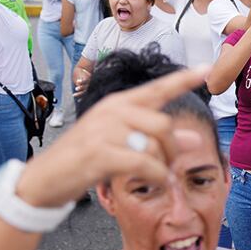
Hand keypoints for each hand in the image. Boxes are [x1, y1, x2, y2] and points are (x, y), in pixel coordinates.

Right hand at [16, 66, 209, 207]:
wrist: (44, 179)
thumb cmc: (86, 160)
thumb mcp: (124, 145)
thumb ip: (158, 139)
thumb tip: (195, 138)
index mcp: (119, 104)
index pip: (157, 88)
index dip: (184, 79)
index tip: (206, 67)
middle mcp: (112, 111)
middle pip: (164, 124)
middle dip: (173, 149)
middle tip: (170, 166)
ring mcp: (104, 130)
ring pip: (155, 145)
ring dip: (163, 166)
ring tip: (158, 177)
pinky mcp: (99, 152)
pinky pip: (143, 162)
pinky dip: (155, 176)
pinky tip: (156, 182)